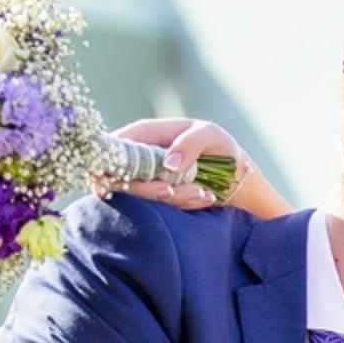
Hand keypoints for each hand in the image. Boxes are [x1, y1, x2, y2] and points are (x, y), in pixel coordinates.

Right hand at [90, 117, 247, 210]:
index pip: (113, 145)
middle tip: (171, 190)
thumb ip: (190, 144)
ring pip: (142, 197)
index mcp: (146, 134)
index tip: (120, 178)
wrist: (236, 175)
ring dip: (173, 198)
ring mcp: (149, 180)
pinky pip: (162, 208)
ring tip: (201, 191)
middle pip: (121, 178)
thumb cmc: (219, 146)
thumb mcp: (209, 135)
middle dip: (147, 189)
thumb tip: (168, 164)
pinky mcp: (160, 200)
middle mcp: (141, 158)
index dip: (107, 162)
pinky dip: (184, 205)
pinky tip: (205, 196)